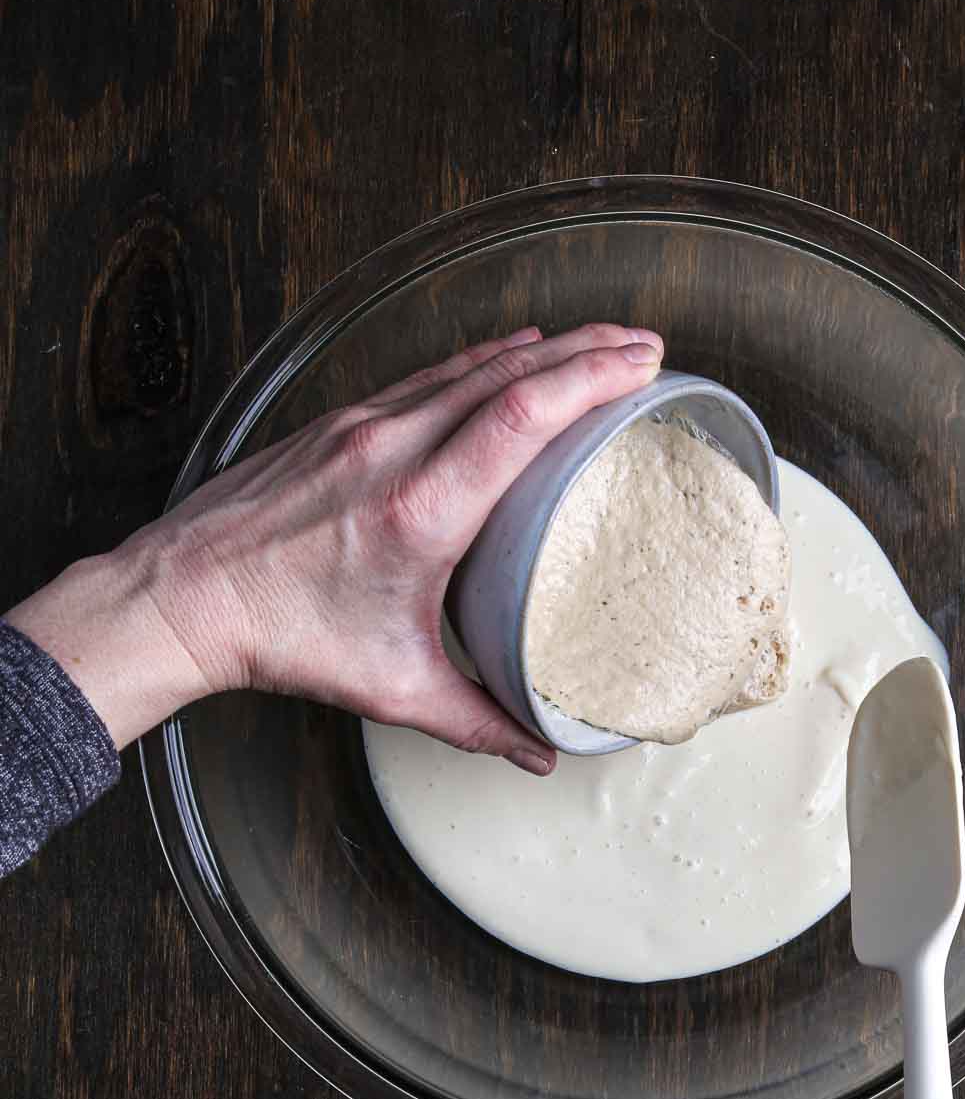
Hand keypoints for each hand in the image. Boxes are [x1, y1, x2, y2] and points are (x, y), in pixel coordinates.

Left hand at [6, 322, 663, 758]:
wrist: (186, 597)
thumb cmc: (280, 636)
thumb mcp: (391, 688)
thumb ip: (478, 721)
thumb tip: (539, 754)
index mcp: (418, 510)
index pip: (516, 416)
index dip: (587, 380)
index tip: (638, 366)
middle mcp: (392, 450)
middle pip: (506, 373)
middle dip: (585, 351)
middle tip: (645, 348)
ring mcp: (362, 426)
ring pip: (467, 365)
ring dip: (540, 349)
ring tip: (597, 344)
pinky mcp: (341, 423)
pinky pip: (428, 377)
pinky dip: (482, 362)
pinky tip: (510, 356)